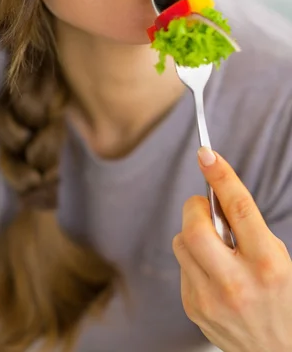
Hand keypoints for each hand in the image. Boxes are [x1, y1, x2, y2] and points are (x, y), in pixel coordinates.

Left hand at [172, 147, 291, 351]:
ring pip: (181, 243)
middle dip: (194, 208)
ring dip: (193, 234)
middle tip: (205, 208)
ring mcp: (212, 300)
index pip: (239, 208)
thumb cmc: (281, 296)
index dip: (221, 175)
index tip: (206, 153)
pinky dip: (193, 259)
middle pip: (194, 228)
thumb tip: (214, 192)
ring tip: (215, 248)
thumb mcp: (277, 257)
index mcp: (267, 264)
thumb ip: (247, 228)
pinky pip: (182, 266)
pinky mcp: (194, 309)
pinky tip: (213, 274)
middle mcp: (237, 283)